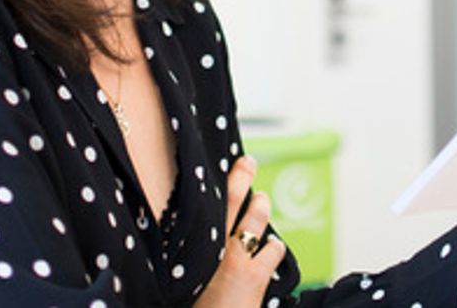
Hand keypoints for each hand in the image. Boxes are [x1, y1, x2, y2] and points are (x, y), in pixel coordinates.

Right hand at [194, 155, 286, 307]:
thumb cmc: (190, 304)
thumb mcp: (183, 277)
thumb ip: (190, 258)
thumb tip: (195, 244)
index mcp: (198, 248)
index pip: (212, 205)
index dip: (230, 181)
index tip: (239, 162)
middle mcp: (219, 250)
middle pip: (236, 205)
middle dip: (244, 181)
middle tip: (249, 164)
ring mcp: (239, 263)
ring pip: (257, 224)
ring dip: (262, 210)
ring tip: (262, 201)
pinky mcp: (256, 278)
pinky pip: (272, 251)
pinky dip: (273, 247)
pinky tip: (272, 247)